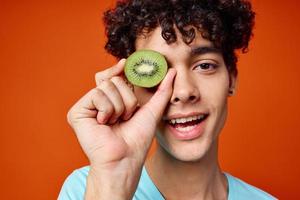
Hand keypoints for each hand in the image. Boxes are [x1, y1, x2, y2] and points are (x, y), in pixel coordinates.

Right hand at [67, 59, 175, 197]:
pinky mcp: (77, 112)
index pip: (114, 76)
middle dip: (127, 99)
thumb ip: (162, 90)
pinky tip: (104, 124)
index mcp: (113, 100)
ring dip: (119, 107)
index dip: (119, 69)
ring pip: (106, 86)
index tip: (127, 63)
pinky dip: (107, 110)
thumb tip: (173, 71)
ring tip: (115, 123)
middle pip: (113, 80)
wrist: (125, 158)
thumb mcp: (152, 110)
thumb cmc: (137, 139)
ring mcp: (87, 106)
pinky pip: (96, 94)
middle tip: (126, 117)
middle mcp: (99, 102)